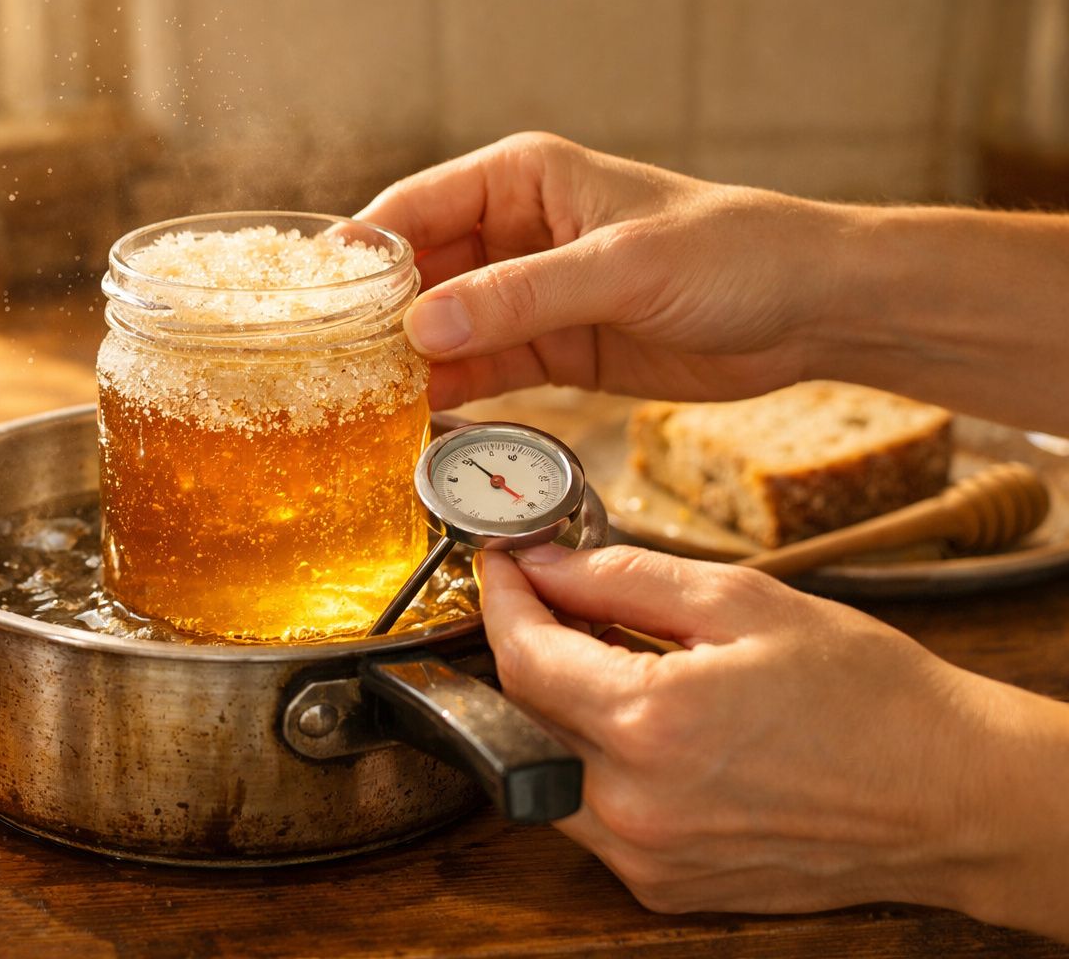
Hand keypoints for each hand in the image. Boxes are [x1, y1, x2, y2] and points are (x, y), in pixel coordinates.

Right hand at [357, 132, 841, 409]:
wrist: (809, 311)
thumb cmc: (732, 254)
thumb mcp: (621, 269)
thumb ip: (519, 298)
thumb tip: (422, 327)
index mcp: (523, 178)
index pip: (415, 207)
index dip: (361, 255)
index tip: (316, 305)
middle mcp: (515, 232)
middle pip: (418, 273)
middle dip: (377, 317)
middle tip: (331, 367)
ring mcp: (530, 294)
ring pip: (444, 326)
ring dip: (408, 361)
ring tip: (359, 402)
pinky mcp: (552, 348)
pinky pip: (483, 368)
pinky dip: (451, 391)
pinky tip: (415, 417)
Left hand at [476, 544, 1068, 938]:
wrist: (951, 798)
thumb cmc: (868, 696)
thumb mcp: (745, 602)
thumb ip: (622, 579)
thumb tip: (543, 565)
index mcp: (652, 724)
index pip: (522, 657)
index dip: (502, 601)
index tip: (503, 566)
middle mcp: (635, 805)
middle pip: (522, 714)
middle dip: (531, 648)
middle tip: (561, 602)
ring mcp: (646, 857)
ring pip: (547, 769)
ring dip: (559, 710)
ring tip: (615, 663)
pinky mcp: (664, 887)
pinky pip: (591, 817)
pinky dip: (596, 764)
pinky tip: (648, 728)